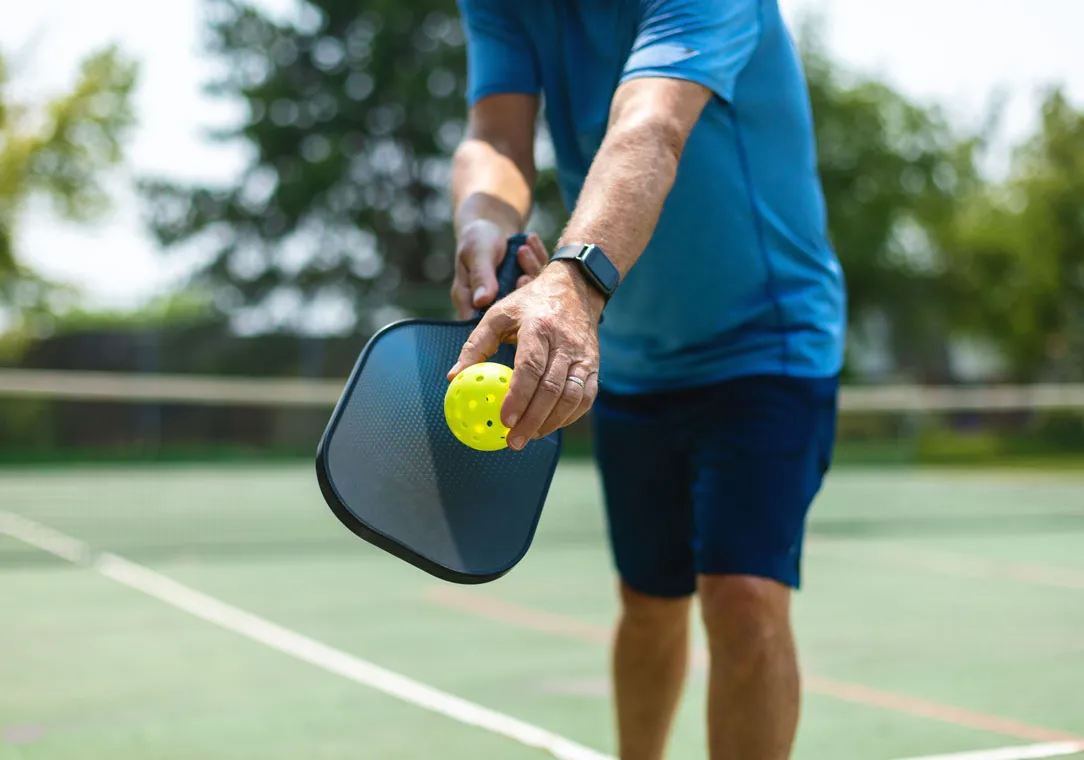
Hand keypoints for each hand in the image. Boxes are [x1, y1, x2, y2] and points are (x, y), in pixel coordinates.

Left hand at [447, 261, 603, 449]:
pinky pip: (586, 397)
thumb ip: (475, 345)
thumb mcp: (498, 314)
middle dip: (532, 420)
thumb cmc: (530, 303)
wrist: (576, 288)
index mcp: (538, 327)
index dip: (518, 397)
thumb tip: (453, 377)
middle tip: (514, 441)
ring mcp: (583, 356)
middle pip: (552, 389)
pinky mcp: (594, 365)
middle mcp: (565, 343)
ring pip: (572, 397)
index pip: (530, 367)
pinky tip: (550, 426)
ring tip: (529, 437)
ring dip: (551, 423)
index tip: (504, 420)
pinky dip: (569, 417)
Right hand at [451, 221, 548, 318]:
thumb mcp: (477, 253)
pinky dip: (537, 258)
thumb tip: (481, 301)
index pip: (482, 323)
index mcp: (470, 301)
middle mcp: (492, 304)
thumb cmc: (477, 238)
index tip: (515, 289)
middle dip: (522, 288)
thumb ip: (481, 276)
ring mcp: (512, 296)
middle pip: (511, 310)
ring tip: (523, 248)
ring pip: (529, 294)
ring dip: (530, 268)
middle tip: (523, 269)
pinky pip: (538, 278)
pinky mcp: (528, 287)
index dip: (501, 315)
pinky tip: (531, 240)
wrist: (491, 224)